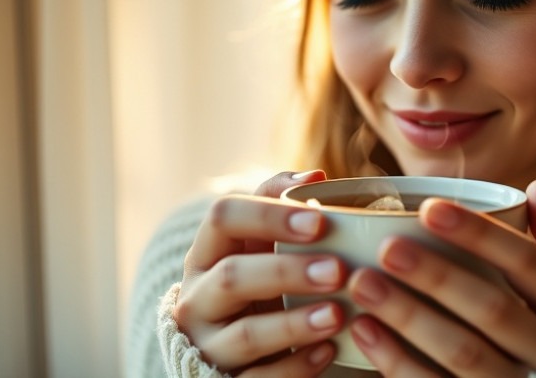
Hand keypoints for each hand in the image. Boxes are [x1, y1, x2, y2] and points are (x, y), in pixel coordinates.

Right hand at [173, 170, 347, 375]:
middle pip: (233, 278)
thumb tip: (315, 176)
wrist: (229, 348)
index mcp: (207, 252)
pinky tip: (329, 351)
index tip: (320, 220)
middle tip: (338, 270)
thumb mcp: (258, 243)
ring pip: (245, 335)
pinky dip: (296, 366)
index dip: (270, 216)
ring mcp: (209, 344)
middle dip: (287, 272)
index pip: (223, 218)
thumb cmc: (255, 280)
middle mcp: (198, 297)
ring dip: (294, 324)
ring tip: (338, 315)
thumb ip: (280, 204)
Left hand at [346, 179, 535, 376]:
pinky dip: (400, 364)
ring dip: (409, 318)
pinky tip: (366, 332)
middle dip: (436, 277)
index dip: (479, 235)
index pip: (528, 264)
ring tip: (363, 285)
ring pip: (463, 353)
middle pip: (491, 308)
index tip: (429, 209)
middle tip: (387, 248)